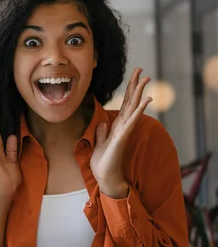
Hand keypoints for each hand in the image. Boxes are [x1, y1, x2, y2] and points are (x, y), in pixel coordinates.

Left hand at [90, 68, 152, 197]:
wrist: (105, 177)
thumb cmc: (103, 162)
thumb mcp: (99, 143)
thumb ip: (102, 132)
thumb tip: (101, 123)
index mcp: (117, 126)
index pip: (125, 104)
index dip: (129, 90)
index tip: (134, 76)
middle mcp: (123, 126)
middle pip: (131, 102)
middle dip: (135, 85)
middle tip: (142, 69)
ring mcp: (124, 131)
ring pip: (133, 108)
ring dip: (140, 93)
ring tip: (147, 79)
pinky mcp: (122, 137)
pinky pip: (131, 121)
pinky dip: (139, 110)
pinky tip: (145, 101)